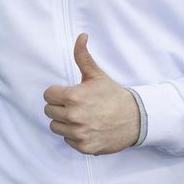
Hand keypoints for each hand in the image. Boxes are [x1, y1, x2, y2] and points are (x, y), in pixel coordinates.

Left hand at [43, 33, 141, 154]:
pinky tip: (87, 128)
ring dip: (64, 122)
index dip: (58, 93)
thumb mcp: (97, 75)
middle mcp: (73, 116)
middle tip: (76, 105)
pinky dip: (74, 135)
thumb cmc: (113, 96)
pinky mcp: (84, 147)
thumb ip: (83, 57)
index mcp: (73, 97)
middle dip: (60, 107)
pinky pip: (67, 140)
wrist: (135, 118)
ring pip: (55, 127)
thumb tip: (81, 36)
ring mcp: (78, 133)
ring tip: (80, 117)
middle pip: (49, 111)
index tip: (69, 94)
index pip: (48, 95)